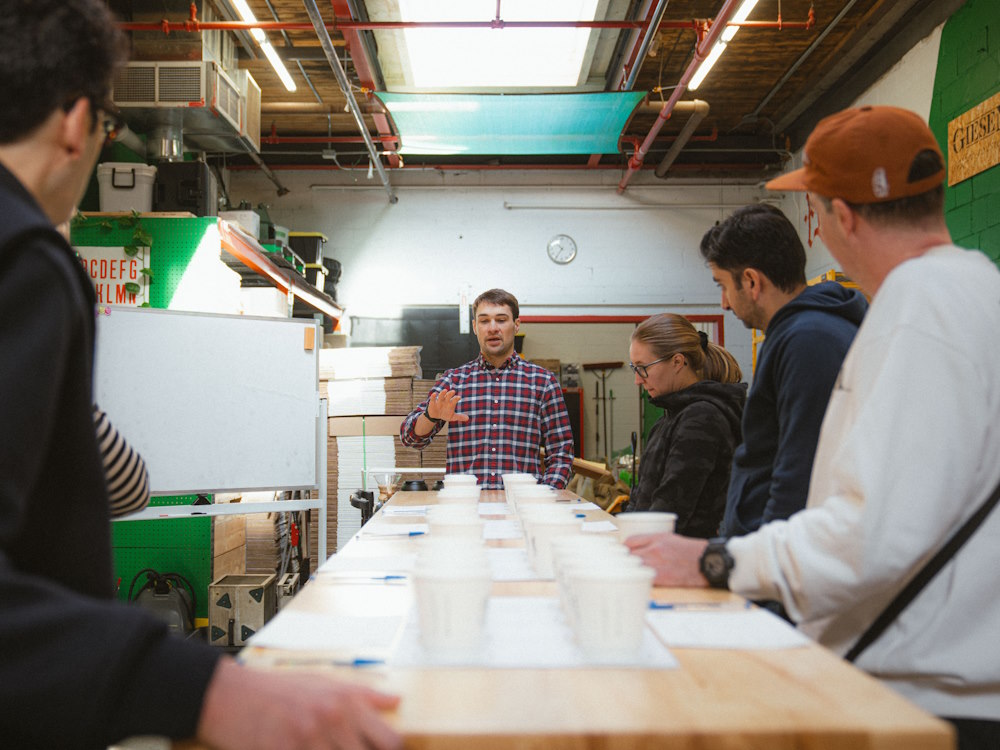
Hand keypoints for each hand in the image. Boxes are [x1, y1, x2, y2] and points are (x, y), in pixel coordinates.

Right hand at [197, 659, 402, 749]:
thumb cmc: (280, 690)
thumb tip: (397, 701)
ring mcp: (308, 740)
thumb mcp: (326, 682)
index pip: (390, 740)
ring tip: (324, 748)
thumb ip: (364, 695)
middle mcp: (332, 720)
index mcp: (346, 702)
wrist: (233, 696)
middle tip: (350, 748)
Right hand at [426, 389, 468, 423]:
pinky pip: (433, 398)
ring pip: (441, 395)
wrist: (436, 416)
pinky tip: (435, 394)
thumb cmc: (445, 414)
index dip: (456, 398)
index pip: (454, 399)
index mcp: (451, 403)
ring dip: (443, 393)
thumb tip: (467, 418)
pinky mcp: (433, 402)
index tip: (459, 397)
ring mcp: (439, 401)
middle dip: (450, 394)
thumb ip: (459, 417)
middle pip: (448, 395)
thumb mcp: (452, 417)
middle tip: (453, 391)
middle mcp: (446, 400)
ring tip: (445, 390)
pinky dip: (433, 396)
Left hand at [625, 533, 709, 586]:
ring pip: (633, 566)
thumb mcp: (671, 538)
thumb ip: (653, 541)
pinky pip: (643, 577)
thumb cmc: (690, 551)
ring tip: (624, 574)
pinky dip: (638, 579)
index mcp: (658, 538)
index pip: (630, 541)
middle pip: (628, 554)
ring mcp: (658, 563)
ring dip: (628, 570)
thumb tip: (636, 548)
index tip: (618, 553)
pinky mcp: (662, 577)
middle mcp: (656, 549)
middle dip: (622, 560)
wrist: (707, 562)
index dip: (621, 548)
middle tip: (617, 565)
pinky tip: (636, 581)